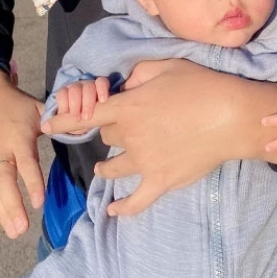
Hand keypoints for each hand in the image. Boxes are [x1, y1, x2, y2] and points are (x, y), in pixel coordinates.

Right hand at [0, 70, 45, 237]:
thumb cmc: (16, 104)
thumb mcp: (38, 108)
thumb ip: (58, 122)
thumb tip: (84, 128)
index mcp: (18, 136)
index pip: (25, 162)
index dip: (31, 182)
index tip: (38, 202)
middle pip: (2, 180)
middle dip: (12, 205)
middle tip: (22, 229)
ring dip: (0, 211)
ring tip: (12, 231)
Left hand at [43, 62, 248, 217]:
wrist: (230, 117)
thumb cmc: (200, 86)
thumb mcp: (165, 66)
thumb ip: (137, 74)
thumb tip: (124, 86)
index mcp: (128, 108)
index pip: (86, 115)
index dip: (64, 121)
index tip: (46, 126)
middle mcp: (130, 137)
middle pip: (107, 138)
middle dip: (110, 132)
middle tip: (121, 129)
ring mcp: (145, 163)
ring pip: (114, 167)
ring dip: (106, 167)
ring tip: (103, 169)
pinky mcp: (162, 181)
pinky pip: (137, 200)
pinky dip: (123, 207)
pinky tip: (113, 211)